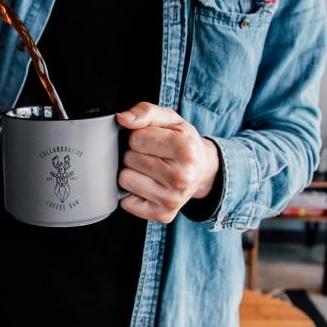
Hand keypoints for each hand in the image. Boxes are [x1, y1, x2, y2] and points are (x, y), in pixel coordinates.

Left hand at [116, 102, 219, 223]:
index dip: (139, 136)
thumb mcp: (170, 119)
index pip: (135, 138)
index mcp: (185, 149)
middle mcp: (181, 177)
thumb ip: (146, 111)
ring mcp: (172, 199)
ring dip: (132, 172)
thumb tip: (122, 119)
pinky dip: (132, 192)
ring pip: (124, 179)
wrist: (203, 170)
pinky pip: (126, 202)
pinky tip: (149, 185)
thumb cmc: (183, 142)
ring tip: (151, 170)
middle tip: (154, 156)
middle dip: (135, 154)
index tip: (154, 140)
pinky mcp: (162, 215)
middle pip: (129, 159)